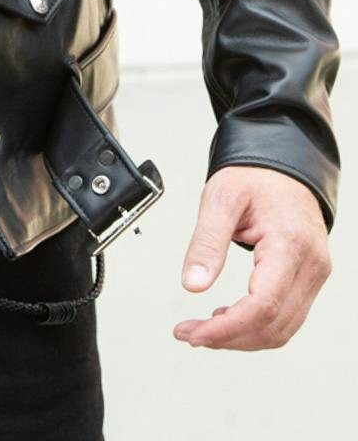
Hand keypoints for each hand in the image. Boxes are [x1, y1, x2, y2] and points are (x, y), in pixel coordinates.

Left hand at [174, 164, 331, 349]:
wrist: (283, 166)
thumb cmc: (254, 177)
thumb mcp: (220, 198)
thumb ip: (206, 242)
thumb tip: (192, 286)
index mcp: (290, 244)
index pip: (263, 305)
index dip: (227, 329)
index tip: (193, 333)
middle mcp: (311, 265)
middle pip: (273, 326)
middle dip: (228, 338)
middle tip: (188, 333)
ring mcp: (315, 275)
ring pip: (282, 329)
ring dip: (241, 338)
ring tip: (202, 329)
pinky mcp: (310, 279)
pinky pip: (286, 317)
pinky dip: (255, 326)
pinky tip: (227, 317)